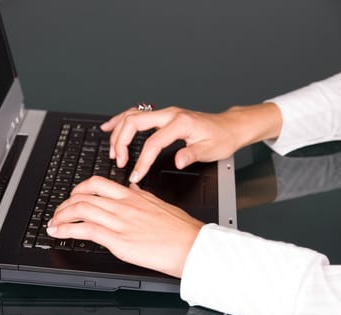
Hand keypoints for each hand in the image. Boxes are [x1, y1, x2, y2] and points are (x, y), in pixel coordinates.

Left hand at [47, 176, 202, 277]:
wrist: (192, 245)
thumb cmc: (181, 229)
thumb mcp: (159, 203)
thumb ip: (141, 196)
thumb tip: (131, 188)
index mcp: (132, 195)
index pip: (97, 184)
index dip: (78, 189)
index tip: (72, 197)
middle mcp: (123, 205)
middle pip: (83, 196)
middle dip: (64, 204)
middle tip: (58, 212)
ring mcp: (119, 222)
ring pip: (80, 210)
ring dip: (61, 217)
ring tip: (53, 224)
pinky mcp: (118, 240)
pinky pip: (86, 230)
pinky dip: (67, 230)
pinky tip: (58, 233)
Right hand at [102, 103, 281, 182]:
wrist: (230, 127)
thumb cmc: (222, 138)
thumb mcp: (211, 150)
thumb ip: (192, 154)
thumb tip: (178, 161)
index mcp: (180, 123)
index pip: (153, 142)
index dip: (142, 160)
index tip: (135, 174)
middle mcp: (170, 114)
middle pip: (134, 122)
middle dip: (122, 142)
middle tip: (118, 161)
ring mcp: (164, 113)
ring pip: (132, 116)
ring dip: (118, 132)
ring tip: (112, 150)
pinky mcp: (162, 116)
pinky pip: (136, 115)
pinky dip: (121, 121)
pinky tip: (110, 127)